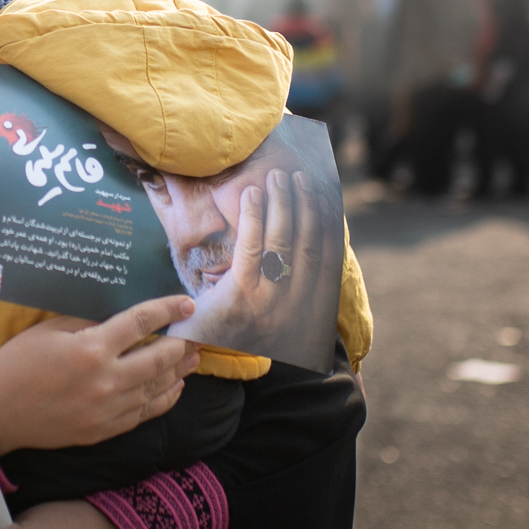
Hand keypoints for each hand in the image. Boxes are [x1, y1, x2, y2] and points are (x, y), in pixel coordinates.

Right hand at [0, 298, 199, 454]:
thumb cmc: (17, 364)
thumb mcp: (50, 330)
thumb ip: (89, 322)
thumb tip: (122, 316)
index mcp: (91, 349)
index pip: (141, 323)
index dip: (168, 310)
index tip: (186, 304)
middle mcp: (106, 380)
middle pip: (159, 357)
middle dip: (181, 343)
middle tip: (193, 334)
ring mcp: (108, 409)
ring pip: (157, 387)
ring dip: (179, 371)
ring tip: (193, 358)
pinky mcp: (104, 430)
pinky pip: (145, 413)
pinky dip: (165, 399)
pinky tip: (174, 387)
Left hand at [176, 168, 335, 369]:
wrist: (201, 351)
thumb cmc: (234, 324)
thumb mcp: (270, 306)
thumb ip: (288, 280)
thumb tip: (302, 234)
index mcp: (306, 311)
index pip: (326, 260)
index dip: (328, 224)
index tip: (326, 196)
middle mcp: (293, 308)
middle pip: (308, 247)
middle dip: (307, 207)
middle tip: (300, 178)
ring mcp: (268, 302)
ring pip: (282, 244)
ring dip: (282, 205)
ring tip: (278, 177)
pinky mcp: (241, 295)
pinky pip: (251, 248)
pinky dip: (254, 217)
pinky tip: (252, 193)